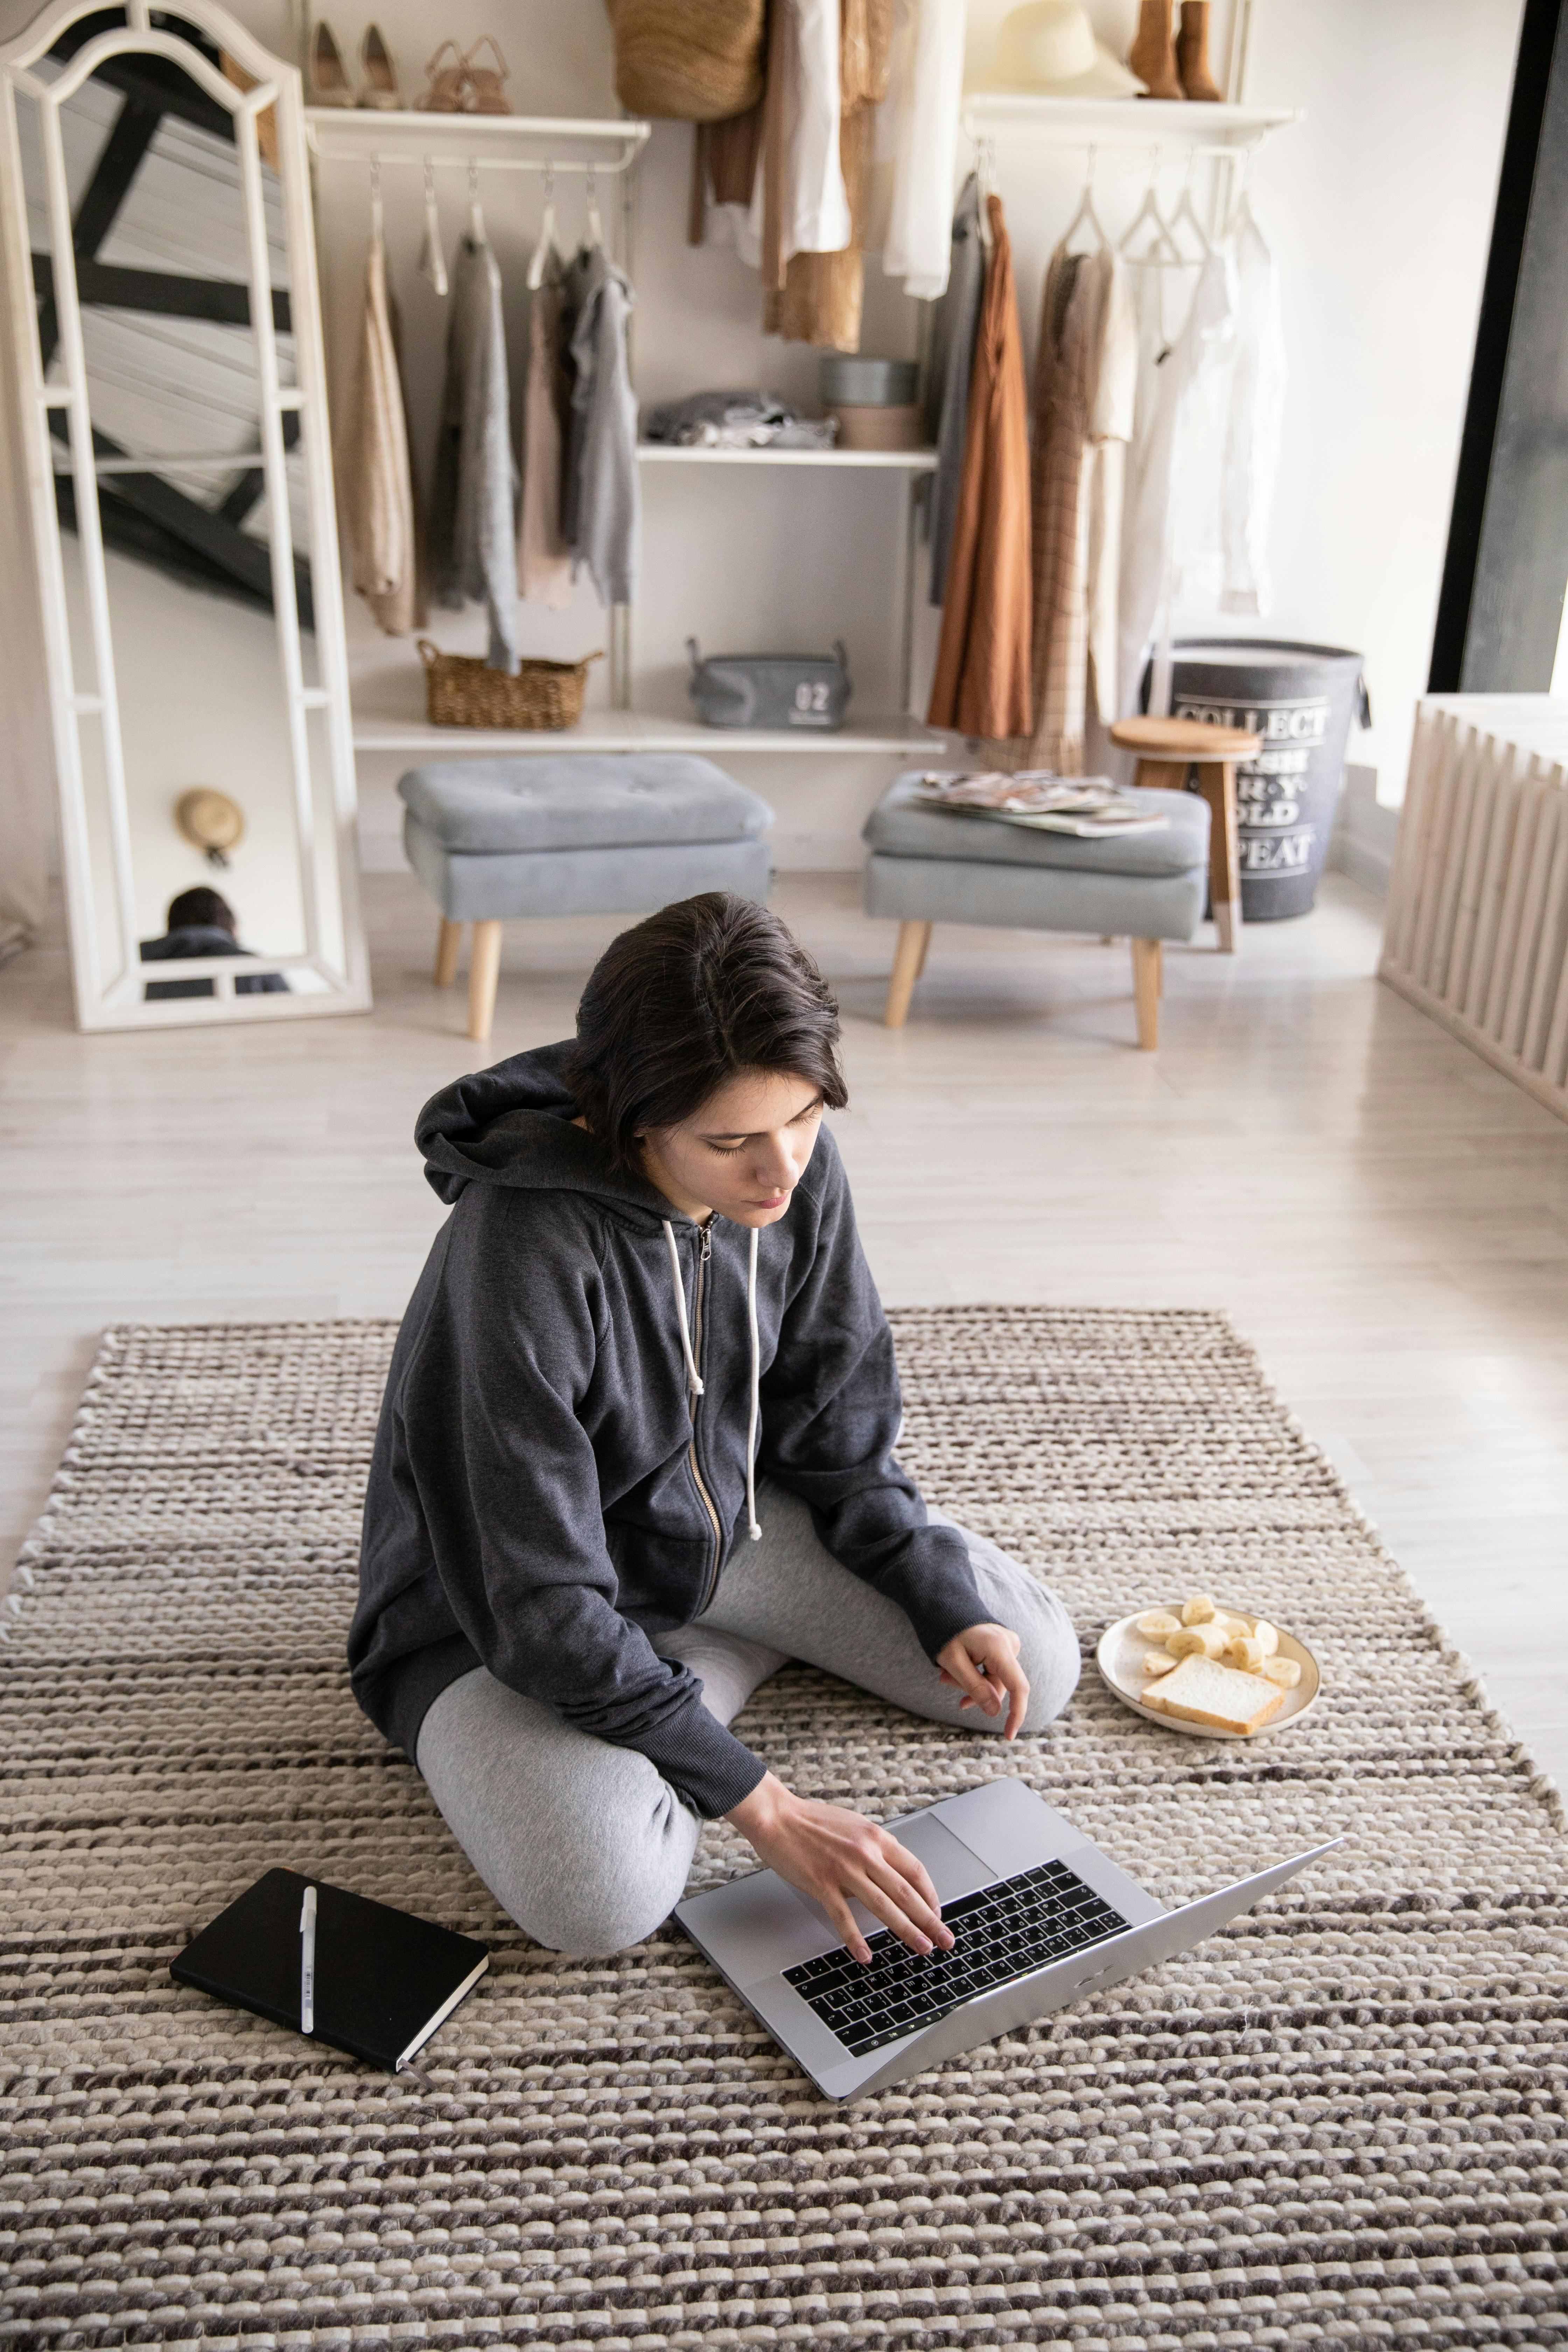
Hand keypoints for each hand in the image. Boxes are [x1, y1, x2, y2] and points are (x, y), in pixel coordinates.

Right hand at [726, 1771, 954, 1964]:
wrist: (777, 1816)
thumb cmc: (813, 1821)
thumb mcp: (854, 1826)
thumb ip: (874, 1849)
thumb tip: (891, 1876)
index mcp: (876, 1837)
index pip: (914, 1870)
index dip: (930, 1895)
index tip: (937, 1913)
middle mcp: (865, 1852)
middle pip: (906, 1892)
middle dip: (930, 1919)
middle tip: (945, 1939)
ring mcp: (844, 1869)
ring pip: (884, 1905)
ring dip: (906, 1930)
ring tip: (922, 1948)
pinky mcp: (822, 1883)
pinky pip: (843, 1917)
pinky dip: (856, 1939)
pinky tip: (865, 1955)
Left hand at [937, 1622, 1029, 1738]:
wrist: (943, 1605)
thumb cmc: (945, 1632)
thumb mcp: (953, 1663)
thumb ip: (975, 1688)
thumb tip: (995, 1713)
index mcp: (999, 1648)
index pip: (1018, 1688)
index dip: (1016, 1714)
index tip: (1008, 1735)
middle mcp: (1010, 1644)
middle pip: (999, 1685)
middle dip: (972, 1690)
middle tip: (944, 1680)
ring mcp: (1007, 1644)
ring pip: (993, 1679)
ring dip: (969, 1683)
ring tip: (944, 1673)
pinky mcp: (1002, 1646)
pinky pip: (992, 1670)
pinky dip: (974, 1675)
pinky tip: (955, 1671)